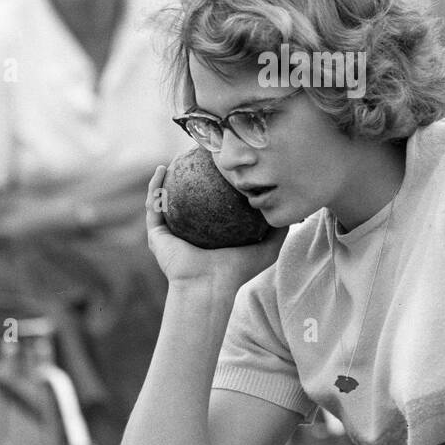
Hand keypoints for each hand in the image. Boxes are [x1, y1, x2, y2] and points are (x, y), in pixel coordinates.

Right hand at [144, 166, 286, 289]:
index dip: (214, 184)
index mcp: (211, 235)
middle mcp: (190, 233)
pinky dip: (155, 187)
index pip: (211, 205)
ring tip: (175, 158)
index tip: (220, 165)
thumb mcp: (266, 249)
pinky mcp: (156, 236)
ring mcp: (171, 234)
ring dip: (166, 179)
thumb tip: (291, 211)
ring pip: (165, 200)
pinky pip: (154, 206)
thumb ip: (278, 230)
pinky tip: (162, 169)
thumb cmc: (236, 271)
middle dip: (187, 178)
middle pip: (186, 201)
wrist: (209, 287)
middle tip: (195, 157)